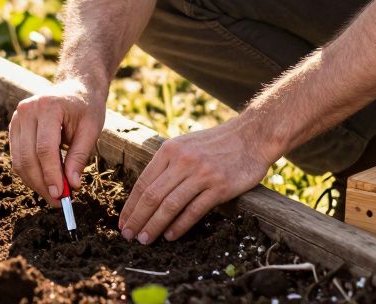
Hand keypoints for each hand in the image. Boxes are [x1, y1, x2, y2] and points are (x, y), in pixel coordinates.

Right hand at [9, 77, 106, 205]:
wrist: (75, 88)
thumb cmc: (86, 108)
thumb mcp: (91, 129)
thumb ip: (79, 156)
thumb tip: (72, 185)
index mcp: (48, 106)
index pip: (45, 148)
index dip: (51, 174)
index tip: (62, 195)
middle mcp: (26, 110)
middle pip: (28, 157)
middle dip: (42, 183)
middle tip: (59, 201)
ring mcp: (17, 117)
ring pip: (19, 160)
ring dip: (35, 182)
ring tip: (54, 194)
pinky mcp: (14, 127)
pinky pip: (17, 157)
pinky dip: (30, 173)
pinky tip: (45, 182)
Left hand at [119, 116, 274, 243]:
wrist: (251, 136)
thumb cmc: (216, 144)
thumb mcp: (186, 145)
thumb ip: (167, 164)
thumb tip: (146, 193)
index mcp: (170, 150)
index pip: (143, 183)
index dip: (131, 206)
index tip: (123, 222)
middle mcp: (183, 161)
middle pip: (152, 196)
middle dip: (137, 219)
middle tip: (129, 235)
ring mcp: (201, 174)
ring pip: (170, 205)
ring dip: (154, 225)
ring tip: (146, 239)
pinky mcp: (219, 187)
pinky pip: (194, 210)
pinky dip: (179, 226)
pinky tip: (170, 235)